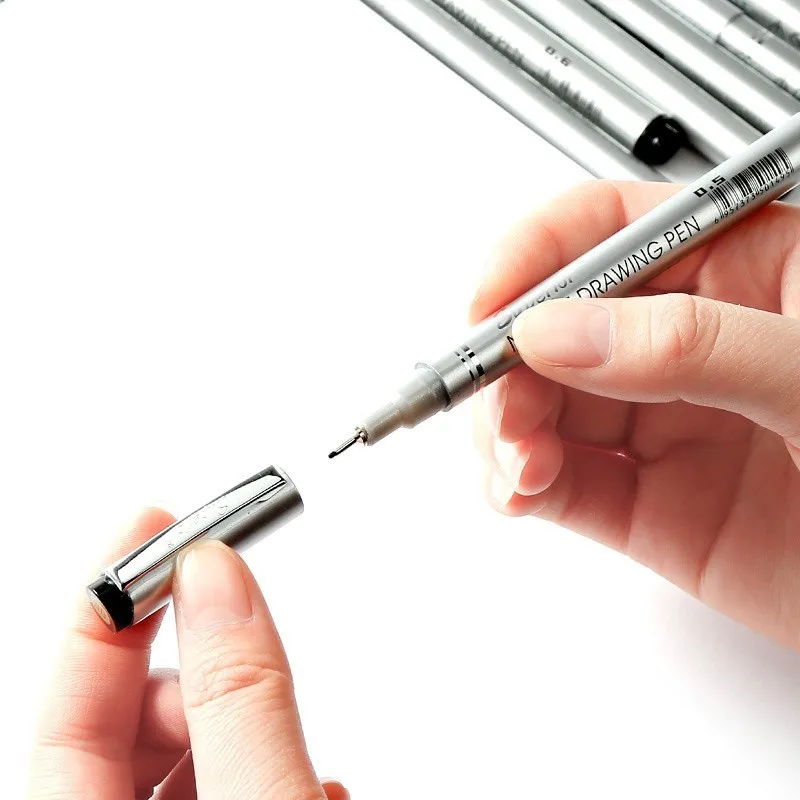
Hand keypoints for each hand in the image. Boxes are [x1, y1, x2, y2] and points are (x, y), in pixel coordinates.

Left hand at [28, 509, 348, 799]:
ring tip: (307, 767)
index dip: (113, 596)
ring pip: (189, 753)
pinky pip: (227, 787)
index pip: (72, 698)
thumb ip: (240, 701)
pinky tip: (314, 788)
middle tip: (256, 660)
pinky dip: (271, 770)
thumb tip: (216, 580)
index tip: (153, 524)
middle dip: (206, 680)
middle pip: (135, 721)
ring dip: (251, 732)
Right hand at [472, 180, 799, 650]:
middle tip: (494, 401)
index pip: (608, 232)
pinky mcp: (644, 502)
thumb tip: (564, 331)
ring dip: (503, 429)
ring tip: (515, 463)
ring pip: (541, 405)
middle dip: (506, 363)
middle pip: (554, 327)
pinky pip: (558, 481)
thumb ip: (693, 345)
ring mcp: (659, 424)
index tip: (490, 305)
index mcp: (739, 274)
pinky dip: (518, 484)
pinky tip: (517, 491)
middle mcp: (685, 344)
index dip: (534, 258)